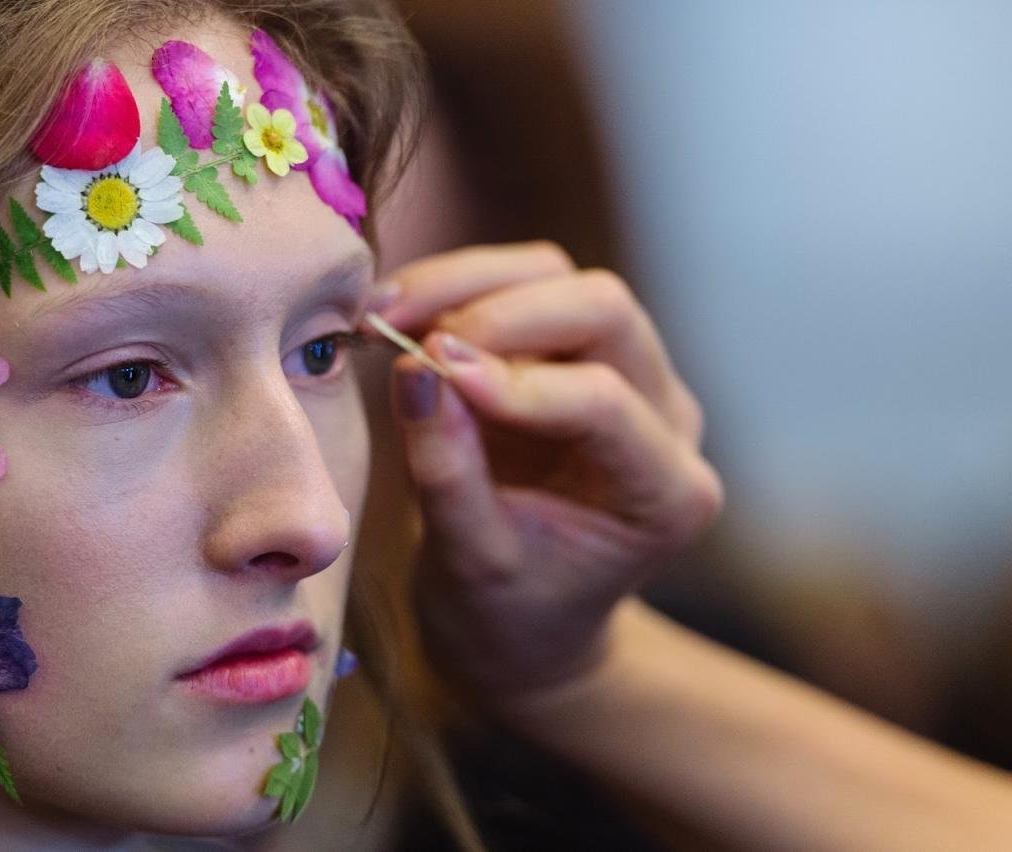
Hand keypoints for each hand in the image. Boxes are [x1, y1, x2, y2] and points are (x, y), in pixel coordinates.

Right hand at [376, 242, 722, 709]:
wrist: (520, 624)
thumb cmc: (504, 613)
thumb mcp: (469, 562)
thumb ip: (447, 470)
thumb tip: (418, 368)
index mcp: (667, 494)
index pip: (605, 402)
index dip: (513, 381)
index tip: (423, 371)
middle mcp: (666, 419)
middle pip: (602, 308)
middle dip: (496, 311)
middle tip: (404, 336)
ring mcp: (627, 375)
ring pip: (556, 279)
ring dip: (466, 286)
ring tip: (385, 314)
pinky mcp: (574, 351)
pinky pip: (520, 289)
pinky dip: (455, 292)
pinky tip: (396, 315)